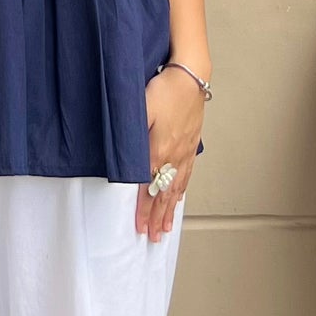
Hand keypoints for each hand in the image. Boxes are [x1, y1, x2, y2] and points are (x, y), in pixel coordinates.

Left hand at [135, 64, 204, 241]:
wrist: (191, 77)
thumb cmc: (164, 89)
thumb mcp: (140, 109)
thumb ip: (131, 136)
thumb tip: (124, 159)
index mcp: (158, 151)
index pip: (147, 188)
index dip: (143, 210)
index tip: (139, 228)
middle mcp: (173, 156)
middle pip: (163, 194)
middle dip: (157, 217)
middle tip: (153, 238)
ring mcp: (184, 152)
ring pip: (176, 188)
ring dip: (170, 210)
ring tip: (166, 228)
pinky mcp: (191, 145)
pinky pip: (187, 174)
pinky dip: (182, 191)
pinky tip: (179, 198)